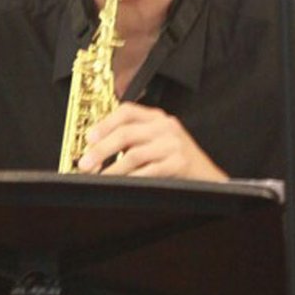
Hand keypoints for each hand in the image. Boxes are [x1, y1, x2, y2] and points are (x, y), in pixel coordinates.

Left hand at [76, 101, 227, 180]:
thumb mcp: (158, 141)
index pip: (127, 111)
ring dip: (112, 168)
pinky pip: (147, 170)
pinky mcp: (178, 163)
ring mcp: (174, 144)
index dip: (105, 123)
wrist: (208, 178)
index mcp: (158, 118)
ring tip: (99, 178)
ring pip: (133, 153)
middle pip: (126, 133)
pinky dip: (130, 178)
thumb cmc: (178, 161)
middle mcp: (166, 127)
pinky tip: (120, 184)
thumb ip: (135, 138)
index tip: (89, 138)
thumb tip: (97, 149)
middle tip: (85, 164)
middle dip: (101, 150)